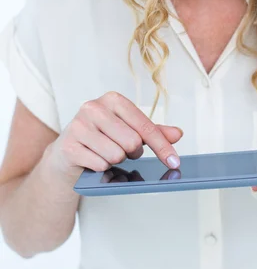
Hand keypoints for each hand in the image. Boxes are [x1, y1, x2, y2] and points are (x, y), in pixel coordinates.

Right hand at [44, 91, 182, 182]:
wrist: (66, 153)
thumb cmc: (102, 138)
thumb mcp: (128, 130)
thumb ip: (153, 132)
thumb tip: (177, 134)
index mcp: (113, 99)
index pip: (145, 125)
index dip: (162, 146)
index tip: (174, 162)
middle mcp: (94, 107)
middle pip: (132, 142)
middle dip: (132, 152)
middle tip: (123, 151)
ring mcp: (79, 125)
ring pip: (116, 155)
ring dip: (115, 161)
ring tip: (106, 153)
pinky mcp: (69, 146)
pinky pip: (99, 165)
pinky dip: (101, 168)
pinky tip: (93, 160)